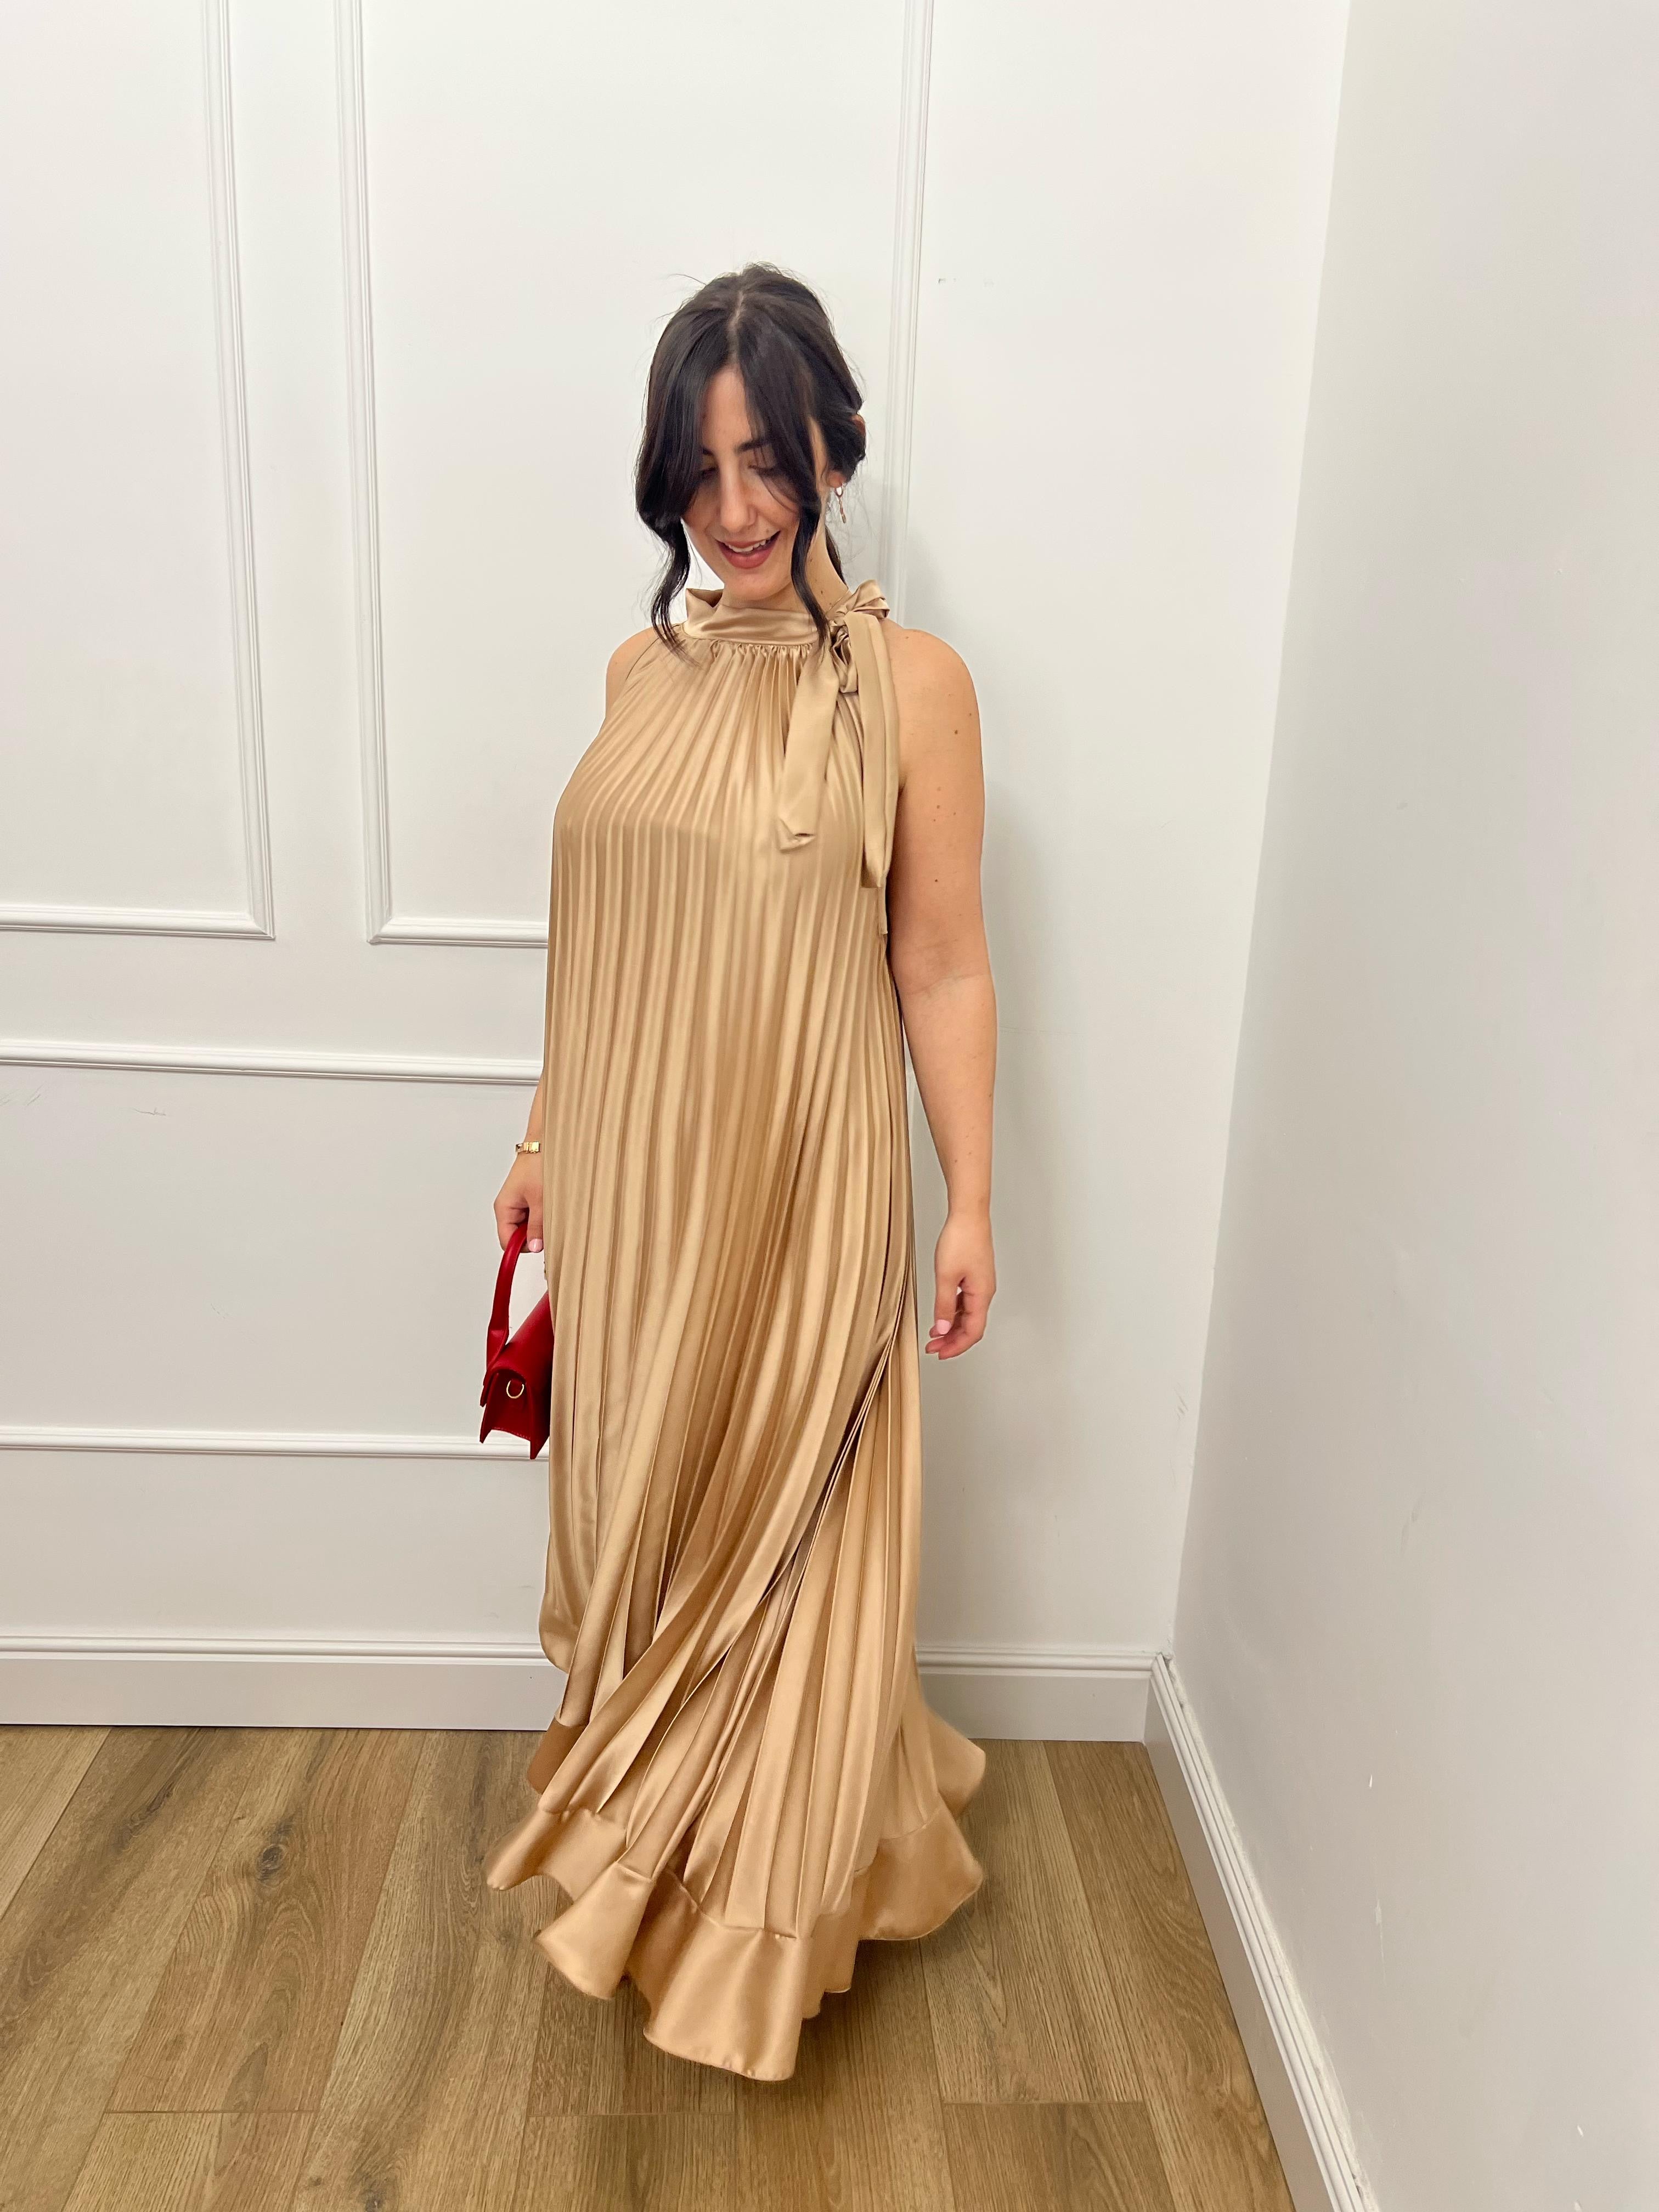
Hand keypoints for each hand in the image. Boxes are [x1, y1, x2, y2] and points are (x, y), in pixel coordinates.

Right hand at [493, 1149, 543, 1252]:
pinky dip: (545, 1217)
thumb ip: (537, 1226)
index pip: (506, 1241)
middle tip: (550, 1227)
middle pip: (518, 1236)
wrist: (547, 1143)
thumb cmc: (538, 1164)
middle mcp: (509, 1208)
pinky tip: (553, 1208)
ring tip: (552, 1212)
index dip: (521, 1249)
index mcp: (504, 1208)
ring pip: (529, 1227)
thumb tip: (534, 1248)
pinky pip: (535, 1217)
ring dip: (541, 1226)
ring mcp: (520, 1204)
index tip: (539, 1251)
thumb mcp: (540, 1201)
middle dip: (535, 1237)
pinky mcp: (530, 1200)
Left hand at [927, 1208, 993, 1357]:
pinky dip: (953, 1312)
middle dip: (953, 1340)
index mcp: (981, 1295)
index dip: (957, 1346)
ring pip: (968, 1315)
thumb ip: (943, 1305)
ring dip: (951, 1327)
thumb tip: (942, 1329)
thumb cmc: (961, 1239)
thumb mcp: (946, 1276)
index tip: (940, 1353)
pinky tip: (941, 1314)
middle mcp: (984, 1292)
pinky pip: (965, 1302)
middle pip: (971, 1326)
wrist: (969, 1215)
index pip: (973, 1332)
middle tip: (933, 1347)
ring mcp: (981, 1284)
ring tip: (934, 1334)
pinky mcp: (975, 1276)